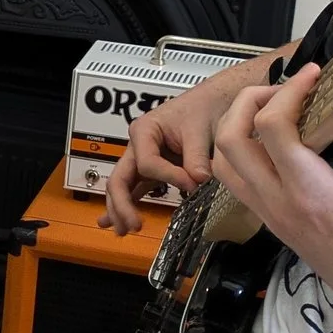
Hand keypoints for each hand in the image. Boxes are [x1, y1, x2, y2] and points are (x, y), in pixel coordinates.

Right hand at [100, 54, 266, 233]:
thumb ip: (197, 156)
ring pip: (123, 186)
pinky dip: (128, 204)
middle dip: (122, 204)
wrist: (215, 102)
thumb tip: (196, 179)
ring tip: (123, 230)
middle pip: (120, 178)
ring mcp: (144, 158)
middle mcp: (139, 145)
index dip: (170, 176)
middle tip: (134, 225)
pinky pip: (136, 188)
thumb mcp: (201, 129)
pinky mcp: (154, 169)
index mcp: (144, 130)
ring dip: (120, 209)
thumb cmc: (204, 107)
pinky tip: (118, 221)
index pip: (148, 163)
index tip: (192, 183)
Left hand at [206, 64, 332, 332]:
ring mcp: (273, 220)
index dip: (289, 92)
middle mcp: (281, 208)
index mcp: (311, 196)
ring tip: (280, 110)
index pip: (272, 129)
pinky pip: (240, 184)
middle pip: (230, 142)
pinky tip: (284, 142)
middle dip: (249, 103)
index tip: (316, 75)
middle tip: (289, 87)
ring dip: (239, 129)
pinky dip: (246, 154)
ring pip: (225, 166)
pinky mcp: (277, 227)